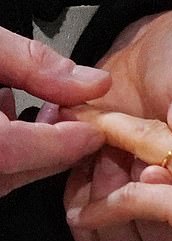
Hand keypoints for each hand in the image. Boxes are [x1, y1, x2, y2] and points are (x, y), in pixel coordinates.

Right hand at [0, 26, 110, 195]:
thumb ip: (35, 64)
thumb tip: (95, 83)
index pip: (22, 151)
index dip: (64, 142)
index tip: (93, 131)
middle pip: (18, 171)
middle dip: (54, 149)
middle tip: (76, 124)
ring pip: (8, 176)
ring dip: (33, 151)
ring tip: (42, 113)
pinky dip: (12, 150)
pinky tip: (9, 114)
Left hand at [64, 11, 171, 240]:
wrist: (157, 56)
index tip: (153, 171)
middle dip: (140, 218)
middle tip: (128, 160)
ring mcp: (144, 206)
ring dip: (108, 208)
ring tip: (107, 154)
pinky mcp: (105, 193)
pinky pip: (87, 225)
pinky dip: (80, 197)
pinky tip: (88, 157)